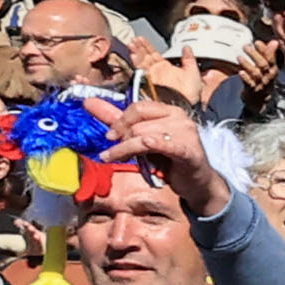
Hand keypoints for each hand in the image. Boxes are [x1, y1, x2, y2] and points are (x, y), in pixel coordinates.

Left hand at [104, 101, 226, 217]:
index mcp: (170, 111)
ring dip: (124, 149)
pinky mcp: (189, 151)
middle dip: (122, 138)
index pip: (139, 107)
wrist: (196, 183)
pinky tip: (139, 149)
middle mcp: (181, 118)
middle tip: (113, 152)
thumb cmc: (170, 160)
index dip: (121, 121)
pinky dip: (146, 147)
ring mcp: (187, 134)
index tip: (109, 136)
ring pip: (144, 135)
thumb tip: (89, 102)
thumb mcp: (142, 138)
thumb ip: (117, 121)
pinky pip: (162, 145)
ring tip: (115, 159)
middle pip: (140, 123)